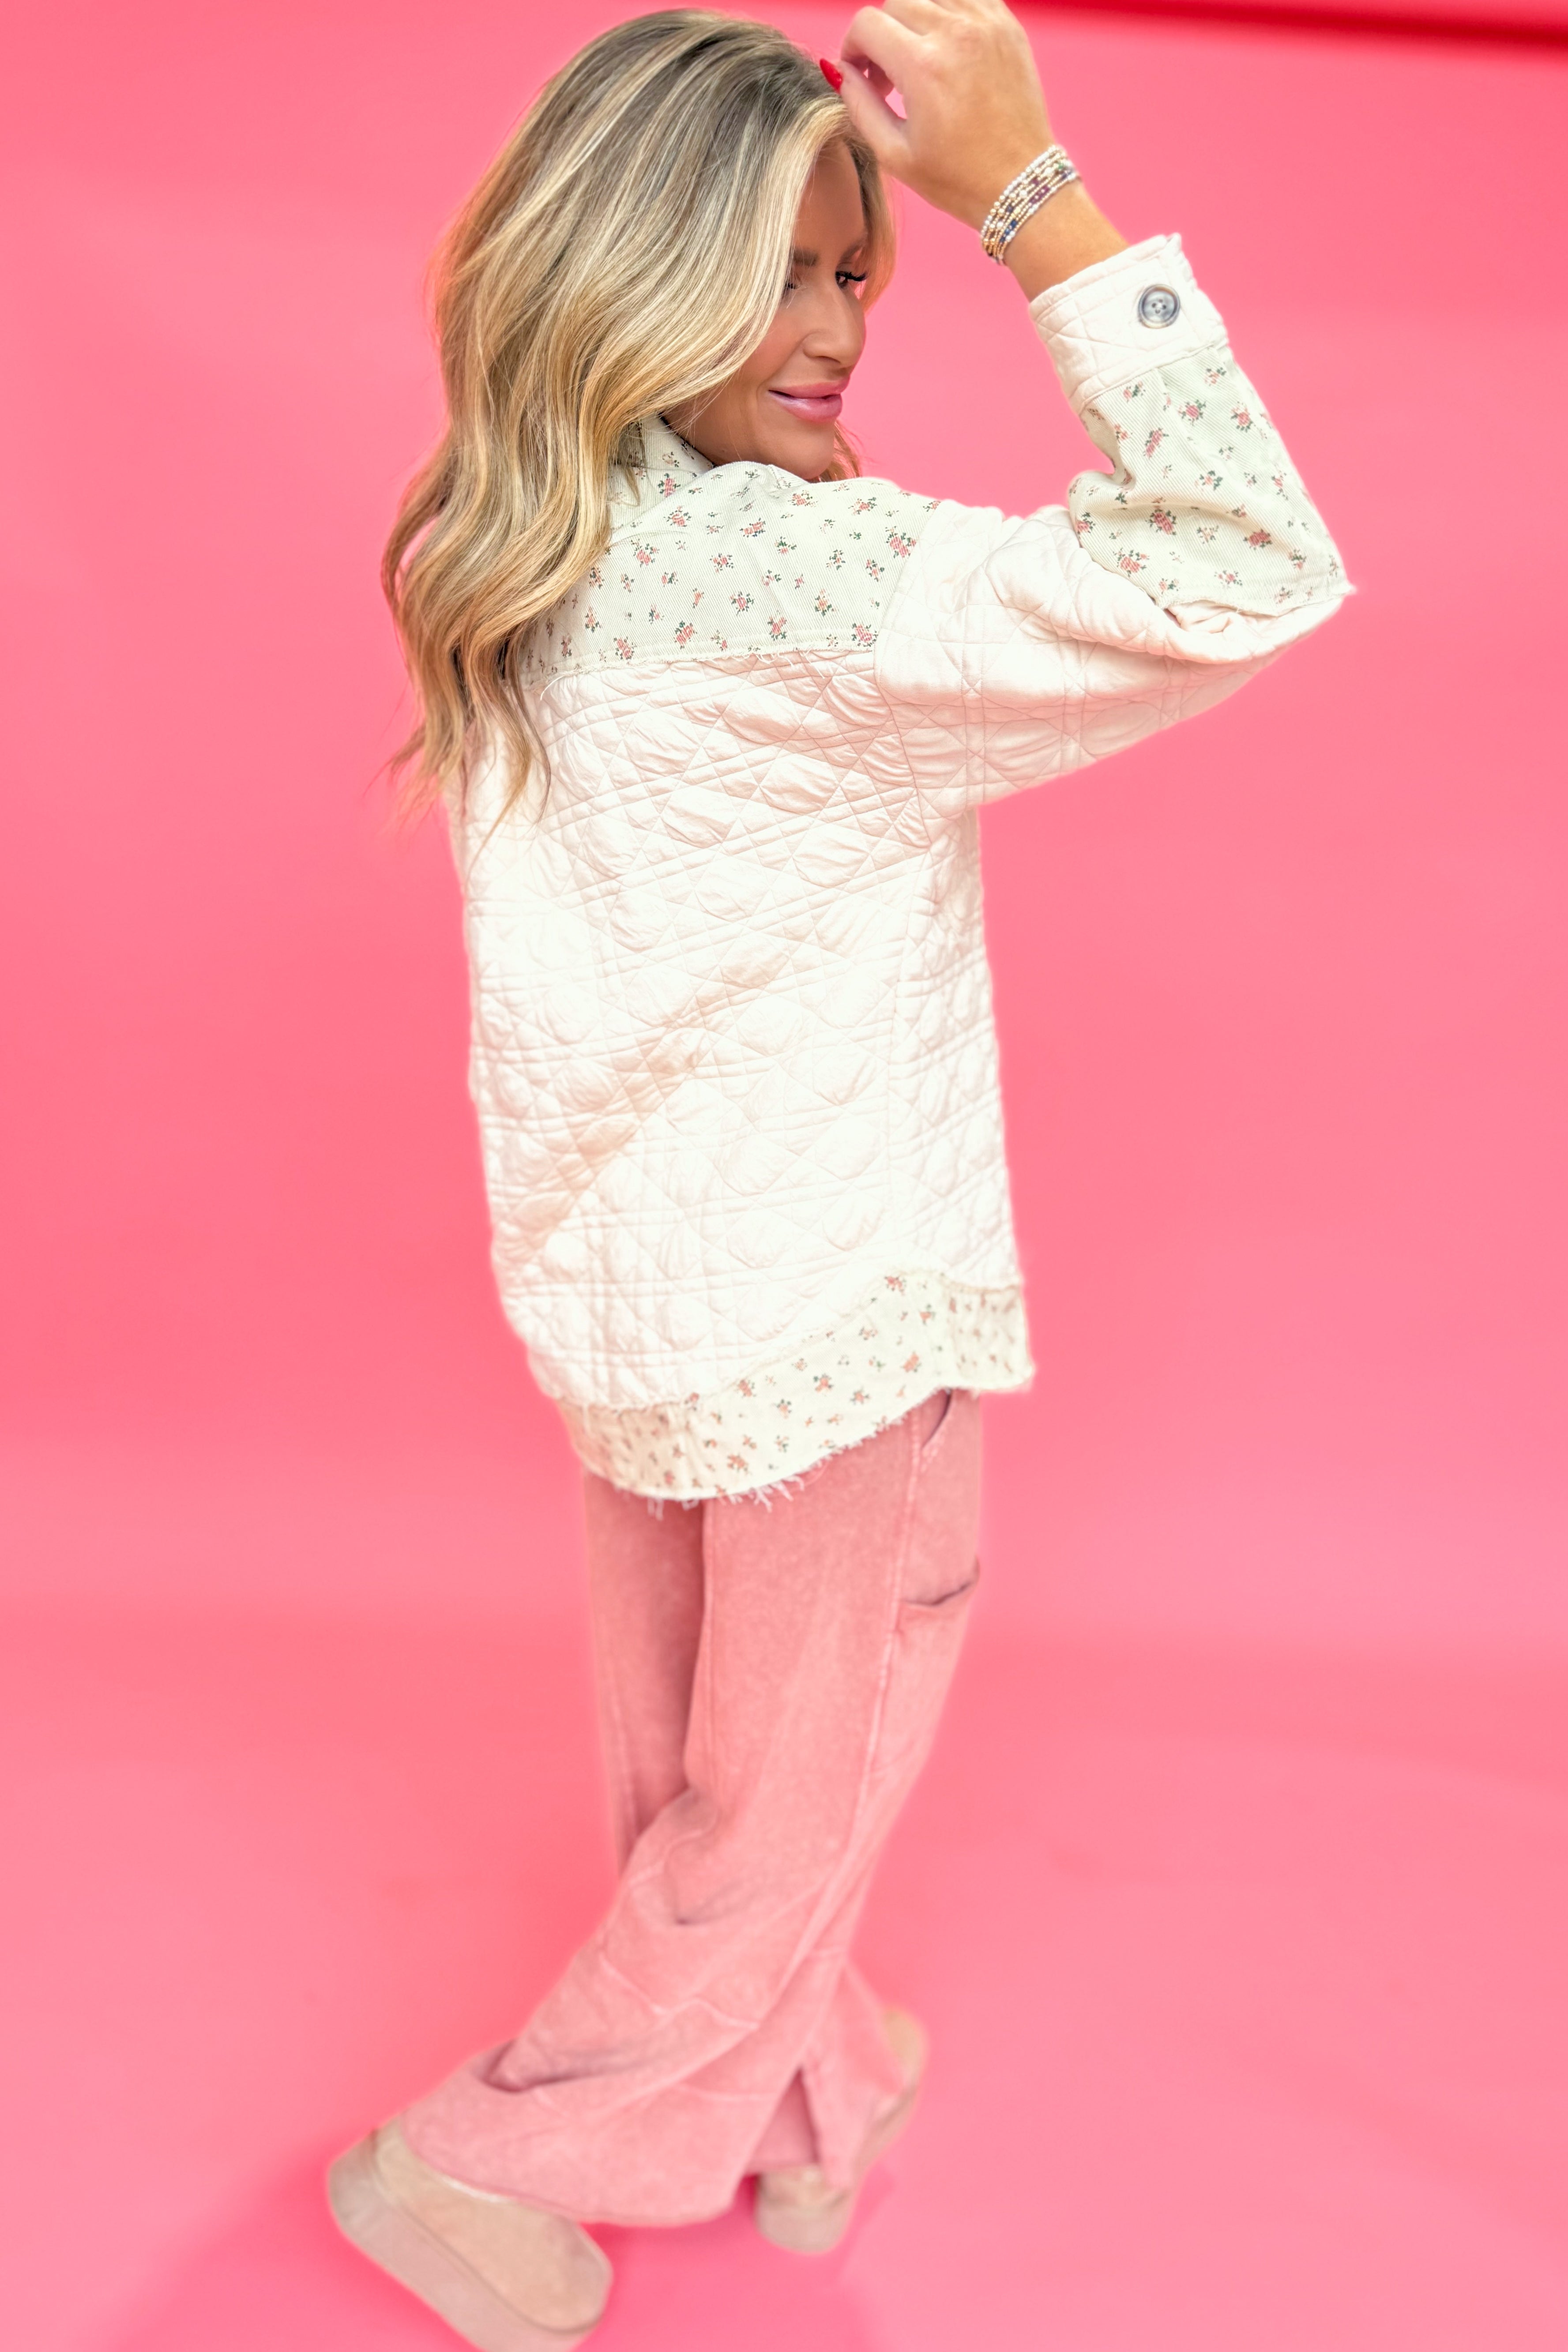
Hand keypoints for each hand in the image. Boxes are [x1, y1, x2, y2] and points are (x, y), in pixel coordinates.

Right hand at [833, 0, 1124, 295]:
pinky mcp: (1007, 24)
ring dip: (913, 22)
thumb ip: (858, 105)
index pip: (867, 23)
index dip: (853, 47)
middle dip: (882, 35)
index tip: (860, 73)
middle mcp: (956, 33)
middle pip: (895, 4)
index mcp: (924, 66)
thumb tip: (839, 69)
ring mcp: (986, 23)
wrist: (1020, 183)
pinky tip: (946, 50)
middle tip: (888, 76)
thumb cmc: (958, 178)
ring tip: (918, 62)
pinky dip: (947, 15)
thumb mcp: (894, 154)